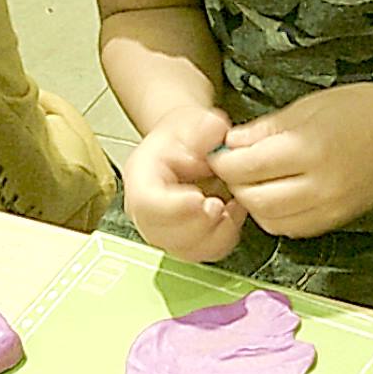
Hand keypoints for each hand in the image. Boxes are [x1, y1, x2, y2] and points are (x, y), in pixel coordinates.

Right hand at [123, 107, 246, 261]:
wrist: (188, 145)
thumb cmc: (186, 136)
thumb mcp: (194, 120)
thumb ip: (204, 129)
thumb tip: (213, 142)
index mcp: (140, 175)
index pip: (146, 203)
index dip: (174, 207)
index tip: (200, 199)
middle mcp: (145, 209)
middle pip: (163, 234)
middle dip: (199, 225)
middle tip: (221, 204)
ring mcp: (163, 229)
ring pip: (186, 250)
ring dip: (215, 233)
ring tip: (229, 205)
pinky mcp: (184, 241)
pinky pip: (205, 253)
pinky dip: (225, 238)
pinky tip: (232, 214)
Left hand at [209, 84, 372, 238]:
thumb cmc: (363, 109)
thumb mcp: (310, 106)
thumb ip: (267, 129)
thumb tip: (230, 144)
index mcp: (310, 148)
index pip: (247, 167)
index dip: (224, 161)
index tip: (218, 152)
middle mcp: (320, 184)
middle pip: (255, 199)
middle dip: (236, 184)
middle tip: (234, 166)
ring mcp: (331, 207)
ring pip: (272, 220)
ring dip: (255, 203)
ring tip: (256, 180)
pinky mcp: (338, 219)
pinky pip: (294, 228)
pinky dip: (277, 215)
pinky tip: (278, 194)